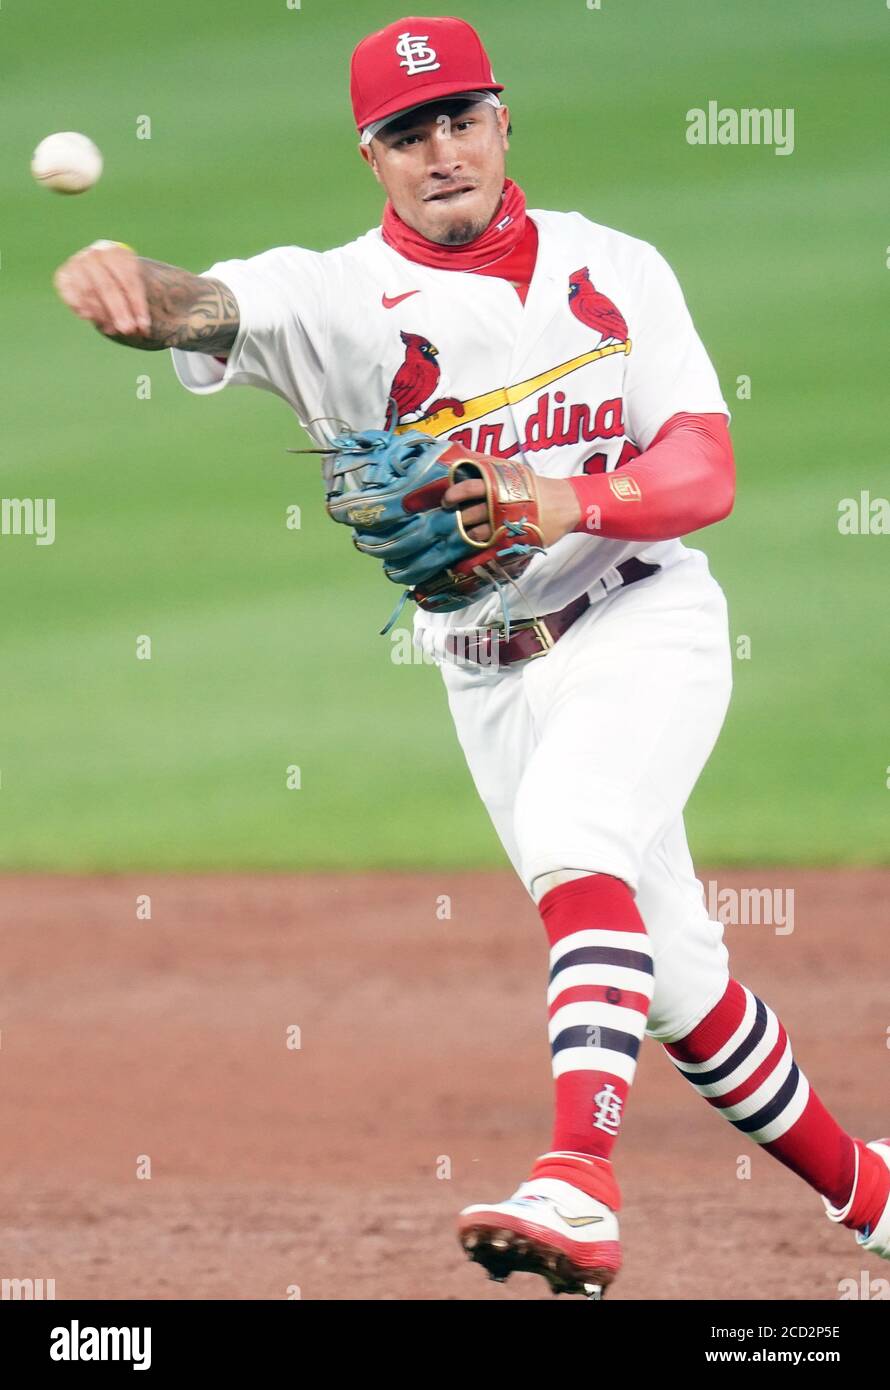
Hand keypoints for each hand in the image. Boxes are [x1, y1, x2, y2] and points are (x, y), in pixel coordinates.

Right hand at [53, 240, 150, 337]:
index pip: (129, 281)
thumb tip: (143, 329)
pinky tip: (92, 319)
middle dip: (119, 312)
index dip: (137, 306)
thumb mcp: (134, 286)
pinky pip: (72, 295)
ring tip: (113, 330)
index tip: (144, 326)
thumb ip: (139, 305)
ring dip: (102, 315)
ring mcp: (76, 263)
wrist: (99, 266)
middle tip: (127, 330)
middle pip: (108, 287)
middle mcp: (95, 254)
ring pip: (89, 292)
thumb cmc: (121, 281)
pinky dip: (81, 308)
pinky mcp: (63, 275)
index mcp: (117, 253)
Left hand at [443, 470, 581, 547]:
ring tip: (461, 535)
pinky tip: (469, 555)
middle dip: (456, 519)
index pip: (469, 488)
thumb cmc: (535, 487)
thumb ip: (491, 470)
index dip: (453, 494)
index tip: (446, 500)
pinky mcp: (512, 542)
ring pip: (476, 534)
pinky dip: (477, 554)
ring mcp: (505, 526)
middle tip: (451, 520)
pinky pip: (489, 551)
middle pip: (469, 514)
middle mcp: (499, 506)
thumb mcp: (514, 471)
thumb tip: (464, 464)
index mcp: (498, 486)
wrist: (564, 505)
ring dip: (465, 536)